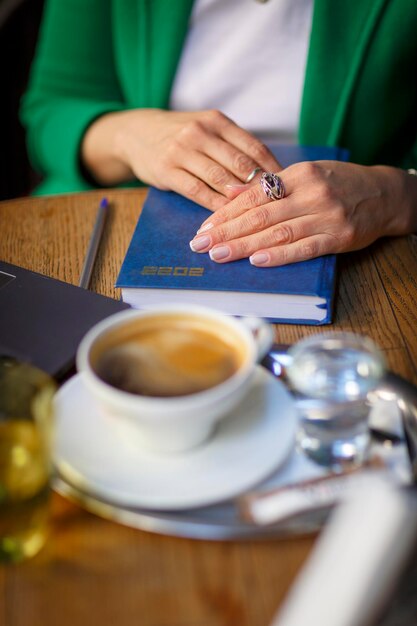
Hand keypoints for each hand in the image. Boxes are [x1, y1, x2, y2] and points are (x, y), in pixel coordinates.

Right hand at [82, 108, 279, 210]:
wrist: (136, 133)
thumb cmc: (179, 135)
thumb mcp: (206, 129)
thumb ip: (233, 146)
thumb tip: (270, 173)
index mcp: (216, 121)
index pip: (253, 147)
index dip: (273, 170)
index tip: (286, 188)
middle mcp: (200, 132)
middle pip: (240, 164)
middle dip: (260, 188)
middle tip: (277, 207)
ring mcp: (182, 151)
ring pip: (220, 179)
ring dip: (240, 199)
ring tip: (256, 215)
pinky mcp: (167, 170)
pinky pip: (197, 191)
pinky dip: (215, 205)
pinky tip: (227, 217)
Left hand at [189, 161, 415, 265]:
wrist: (385, 194)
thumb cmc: (339, 184)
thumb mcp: (307, 174)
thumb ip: (271, 186)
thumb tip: (230, 194)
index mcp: (300, 174)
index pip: (254, 195)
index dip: (226, 213)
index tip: (204, 228)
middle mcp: (312, 192)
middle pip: (261, 215)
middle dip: (227, 231)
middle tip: (200, 245)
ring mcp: (327, 215)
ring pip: (278, 232)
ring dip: (245, 246)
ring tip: (219, 255)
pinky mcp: (339, 236)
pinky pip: (305, 248)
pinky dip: (280, 255)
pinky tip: (257, 260)